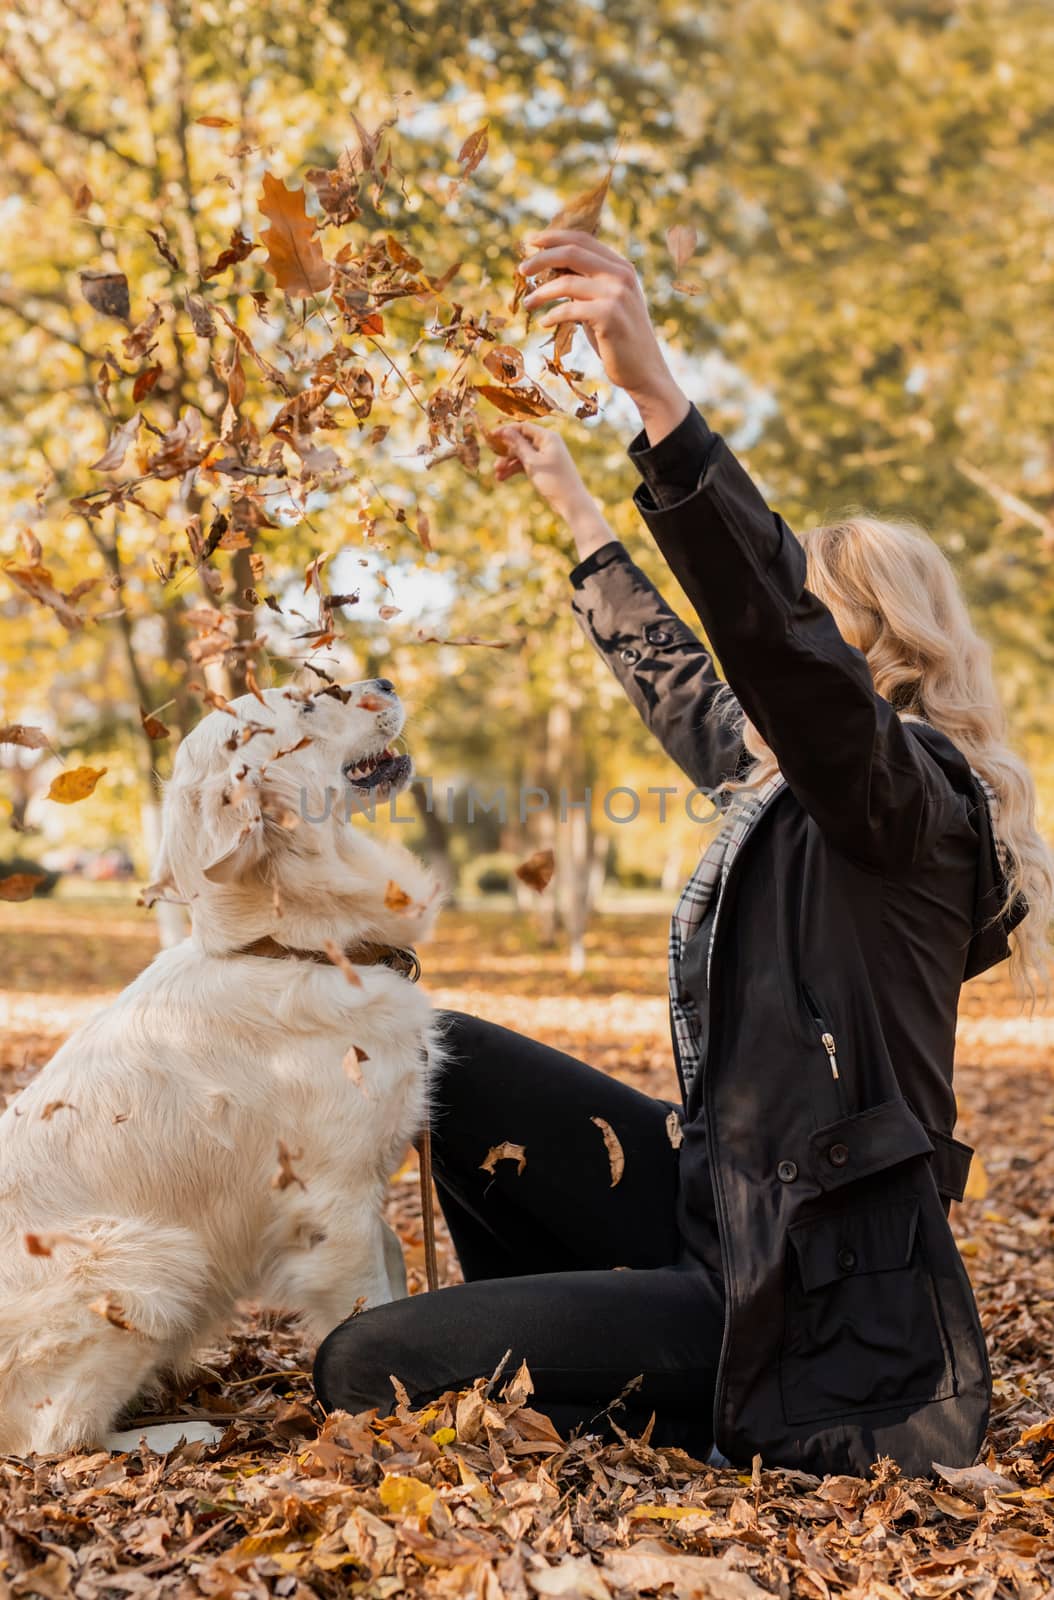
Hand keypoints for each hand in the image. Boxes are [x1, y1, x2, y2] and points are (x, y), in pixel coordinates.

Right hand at [491, 422, 613, 559]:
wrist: (571, 502)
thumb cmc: (553, 480)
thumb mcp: (532, 462)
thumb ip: (518, 445)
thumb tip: (506, 430)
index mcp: (547, 437)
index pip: (523, 427)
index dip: (506, 431)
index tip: (491, 437)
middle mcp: (547, 443)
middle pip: (521, 441)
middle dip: (506, 452)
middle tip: (493, 462)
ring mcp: (546, 456)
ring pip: (522, 455)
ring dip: (509, 463)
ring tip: (497, 474)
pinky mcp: (544, 467)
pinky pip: (526, 464)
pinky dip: (516, 470)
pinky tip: (503, 478)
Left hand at [518, 229, 690, 438]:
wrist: (644, 370)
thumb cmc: (618, 337)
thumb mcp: (604, 302)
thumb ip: (585, 283)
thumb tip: (550, 267)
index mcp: (620, 266)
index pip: (582, 240)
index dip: (553, 237)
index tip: (530, 242)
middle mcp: (621, 275)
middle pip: (572, 253)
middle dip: (541, 258)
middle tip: (521, 269)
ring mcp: (617, 294)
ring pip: (566, 283)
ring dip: (541, 293)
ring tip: (527, 304)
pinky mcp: (609, 316)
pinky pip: (569, 310)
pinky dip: (552, 316)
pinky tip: (543, 323)